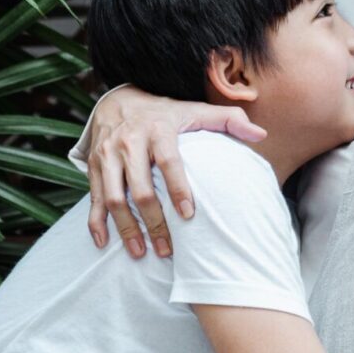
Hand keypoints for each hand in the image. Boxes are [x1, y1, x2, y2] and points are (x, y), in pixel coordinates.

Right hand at [85, 86, 266, 257]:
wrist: (119, 100)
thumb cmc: (166, 113)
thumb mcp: (195, 110)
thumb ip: (229, 120)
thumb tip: (261, 134)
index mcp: (158, 129)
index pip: (169, 161)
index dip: (178, 188)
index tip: (189, 214)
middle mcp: (129, 142)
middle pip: (139, 188)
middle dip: (153, 222)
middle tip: (168, 249)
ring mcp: (107, 155)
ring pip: (113, 197)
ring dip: (126, 228)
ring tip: (141, 253)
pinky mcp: (93, 166)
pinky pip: (93, 197)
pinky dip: (95, 222)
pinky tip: (103, 243)